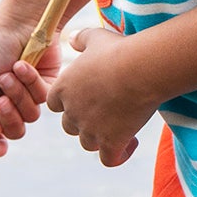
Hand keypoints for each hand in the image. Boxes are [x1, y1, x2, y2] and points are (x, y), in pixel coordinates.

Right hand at [0, 11, 61, 157]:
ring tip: (11, 71)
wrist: (22, 20)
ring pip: (29, 116)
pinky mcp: (47, 84)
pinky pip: (42, 98)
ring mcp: (29, 93)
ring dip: (18, 95)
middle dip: (8, 116)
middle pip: (14, 129)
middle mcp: (9, 99)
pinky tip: (24, 66)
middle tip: (2, 99)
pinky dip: (31, 83)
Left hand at [46, 26, 155, 167]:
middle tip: (109, 110)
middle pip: (70, 126)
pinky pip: (109, 159)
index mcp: (64, 88)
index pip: (55, 104)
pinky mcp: (111, 143)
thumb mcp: (95, 37)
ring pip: (88, 143)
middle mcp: (73, 112)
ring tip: (124, 126)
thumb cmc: (119, 50)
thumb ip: (80, 39)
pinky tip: (132, 142)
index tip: (89, 95)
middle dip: (86, 121)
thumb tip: (72, 39)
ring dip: (102, 138)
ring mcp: (90, 130)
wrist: (142, 68)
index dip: (70, 102)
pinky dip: (118, 155)